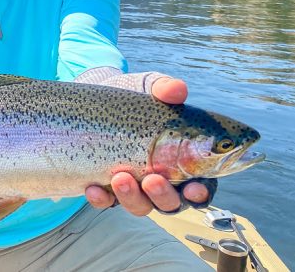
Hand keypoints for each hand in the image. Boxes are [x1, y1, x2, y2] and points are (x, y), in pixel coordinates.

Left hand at [85, 77, 211, 215]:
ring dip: (132, 198)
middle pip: (171, 203)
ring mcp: (135, 187)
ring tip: (120, 177)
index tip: (193, 187)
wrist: (94, 99)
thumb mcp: (148, 87)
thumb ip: (164, 88)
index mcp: (183, 161)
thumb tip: (178, 90)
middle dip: (163, 195)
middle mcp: (162, 180)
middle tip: (152, 179)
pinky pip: (106, 202)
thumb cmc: (134, 97)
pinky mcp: (107, 188)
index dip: (200, 192)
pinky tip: (93, 189)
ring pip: (140, 206)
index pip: (200, 186)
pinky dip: (101, 200)